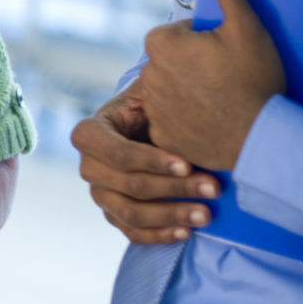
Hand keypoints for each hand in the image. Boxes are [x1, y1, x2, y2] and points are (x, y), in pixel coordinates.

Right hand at [71, 85, 217, 244]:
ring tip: (207, 214)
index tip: (188, 163)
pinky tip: (187, 231)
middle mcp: (88, 166)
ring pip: (132, 213)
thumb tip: (172, 69)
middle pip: (129, 186)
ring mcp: (99, 193)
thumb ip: (156, 83)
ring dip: (171, 215)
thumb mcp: (149, 90)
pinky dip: (159, 235)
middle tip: (214, 188)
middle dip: (174, 189)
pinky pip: (132, 232)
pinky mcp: (113, 214)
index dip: (152, 161)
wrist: (149, 128)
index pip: (117, 154)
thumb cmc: (154, 105)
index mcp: (90, 133)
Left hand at [142, 0, 285, 171]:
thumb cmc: (255, 78)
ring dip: (191, 91)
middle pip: (174, 60)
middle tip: (229, 78)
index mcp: (161, 43)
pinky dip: (188, 119)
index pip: (180, 33)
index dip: (206, 41)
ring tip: (224, 100)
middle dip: (196, 64)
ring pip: (173, 88)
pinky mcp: (162, 135)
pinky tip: (213, 122)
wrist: (262, 138)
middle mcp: (148, 73)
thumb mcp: (245, 26)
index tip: (227, 54)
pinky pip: (173, 119)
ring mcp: (154, 107)